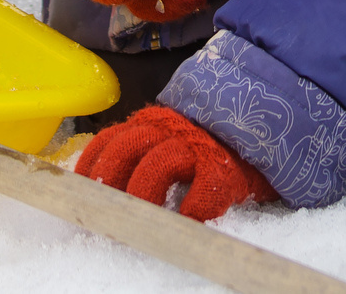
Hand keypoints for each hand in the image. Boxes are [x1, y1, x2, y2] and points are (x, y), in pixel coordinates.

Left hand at [75, 105, 276, 220]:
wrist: (263, 126)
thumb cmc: (207, 146)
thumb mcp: (170, 141)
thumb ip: (142, 153)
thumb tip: (98, 188)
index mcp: (149, 125)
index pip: (108, 141)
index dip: (91, 167)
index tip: (82, 193)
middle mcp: (168, 129)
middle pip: (125, 149)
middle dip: (111, 183)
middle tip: (110, 213)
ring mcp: (196, 146)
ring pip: (157, 165)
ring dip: (145, 195)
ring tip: (145, 220)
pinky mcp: (223, 168)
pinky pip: (204, 191)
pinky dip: (193, 209)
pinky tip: (189, 219)